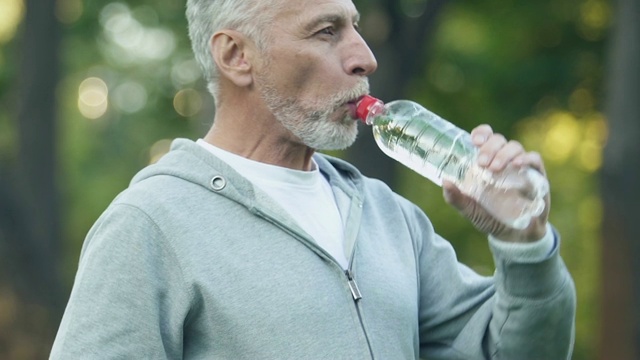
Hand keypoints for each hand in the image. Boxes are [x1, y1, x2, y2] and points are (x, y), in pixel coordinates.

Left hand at [442, 125, 549, 242]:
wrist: (514, 236)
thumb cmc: (489, 218)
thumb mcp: (469, 210)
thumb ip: (456, 198)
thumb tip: (445, 181)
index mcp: (486, 162)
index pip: (486, 138)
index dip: (481, 133)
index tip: (474, 141)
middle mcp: (503, 160)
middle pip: (499, 140)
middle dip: (489, 147)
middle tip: (482, 163)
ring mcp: (521, 167)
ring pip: (515, 147)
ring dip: (504, 154)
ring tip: (494, 169)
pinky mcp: (537, 176)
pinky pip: (535, 159)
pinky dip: (526, 158)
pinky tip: (517, 165)